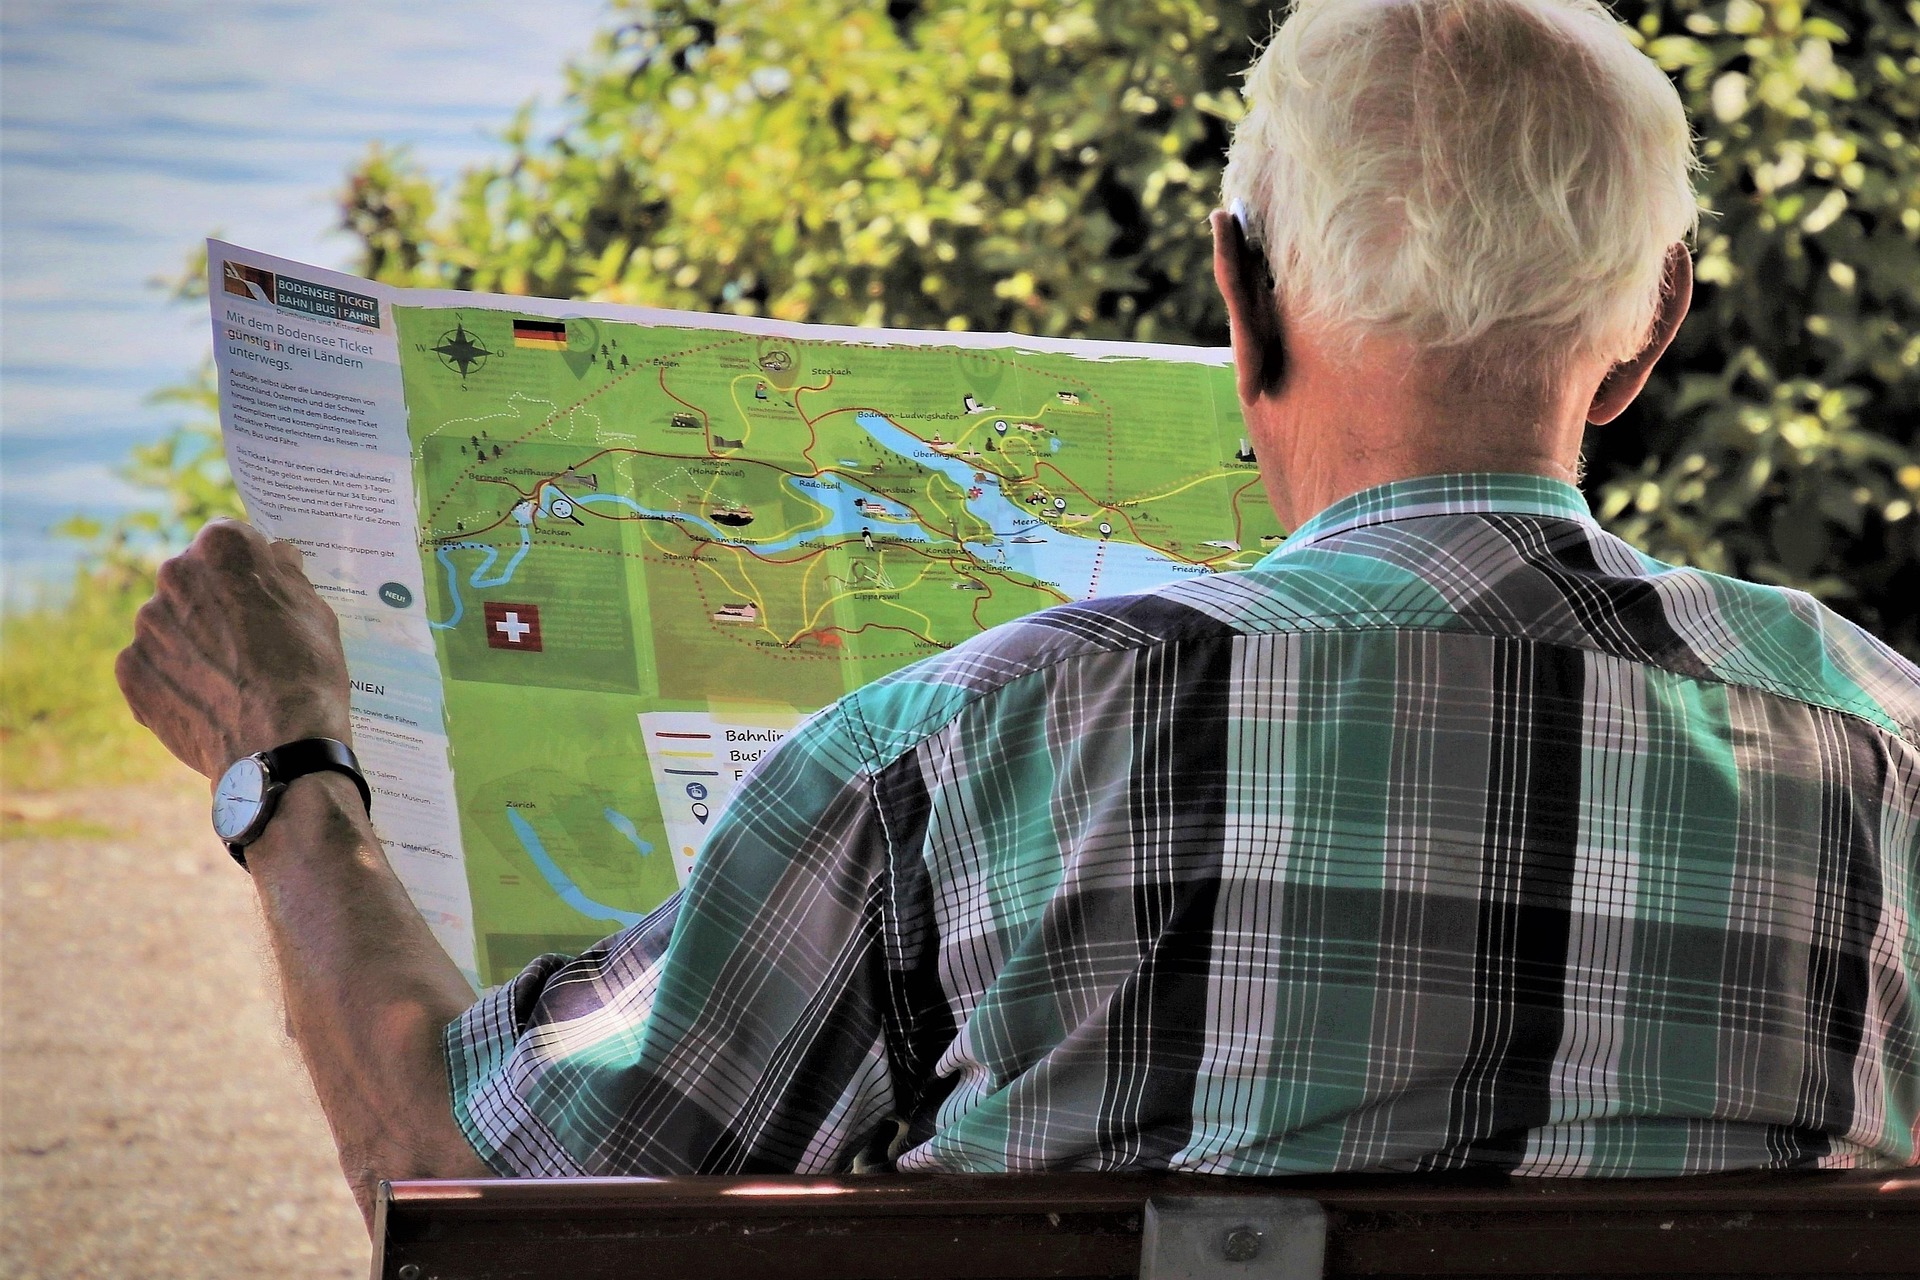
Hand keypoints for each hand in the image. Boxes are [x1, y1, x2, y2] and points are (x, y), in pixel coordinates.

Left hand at [117, 519, 351, 779]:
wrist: (280, 749)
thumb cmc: (308, 674)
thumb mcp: (317, 612)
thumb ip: (286, 574)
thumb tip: (275, 556)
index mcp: (222, 549)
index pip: (231, 540)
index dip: (251, 567)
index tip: (265, 593)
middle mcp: (174, 576)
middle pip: (193, 579)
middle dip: (216, 600)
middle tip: (250, 640)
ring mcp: (146, 626)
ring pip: (171, 622)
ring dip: (194, 639)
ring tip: (231, 677)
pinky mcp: (131, 671)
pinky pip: (153, 663)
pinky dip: (175, 676)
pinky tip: (209, 698)